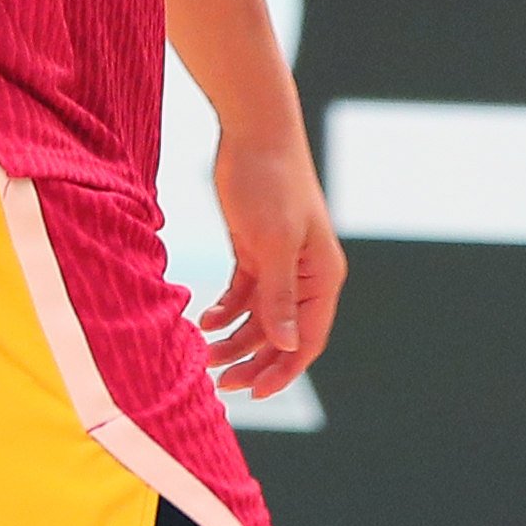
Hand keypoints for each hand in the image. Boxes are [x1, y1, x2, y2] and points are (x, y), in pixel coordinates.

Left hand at [202, 126, 342, 397]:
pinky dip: (226, 309)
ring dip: (234, 338)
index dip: (283, 370)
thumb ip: (278, 295)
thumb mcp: (273, 242)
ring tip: (203, 356)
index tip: (254, 394)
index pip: (306, 339)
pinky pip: (243, 292)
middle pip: (281, 334)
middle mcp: (305, 276)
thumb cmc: (270, 181)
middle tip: (220, 385)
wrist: (253, 130)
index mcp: (322, 278)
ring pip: (259, 316)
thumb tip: (285, 346)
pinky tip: (204, 321)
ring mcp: (279, 262)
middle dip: (253, 360)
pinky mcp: (254, 248)